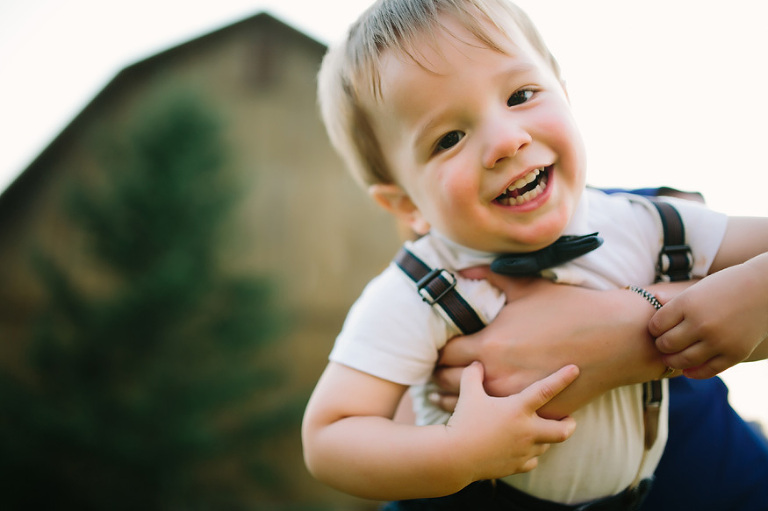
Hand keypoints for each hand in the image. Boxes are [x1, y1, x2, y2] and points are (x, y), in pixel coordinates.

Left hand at [435, 268, 672, 417]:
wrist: (615, 337)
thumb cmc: (569, 308)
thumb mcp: (526, 287)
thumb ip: (489, 277)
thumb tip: (460, 270)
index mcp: (489, 344)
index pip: (443, 355)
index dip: (436, 352)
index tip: (437, 349)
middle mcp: (497, 376)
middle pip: (448, 384)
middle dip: (440, 375)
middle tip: (438, 370)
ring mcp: (516, 399)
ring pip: (468, 409)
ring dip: (457, 400)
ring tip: (451, 394)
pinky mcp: (537, 414)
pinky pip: (501, 421)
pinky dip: (489, 414)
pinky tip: (486, 408)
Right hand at [446, 362, 578, 478]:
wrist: (455, 457)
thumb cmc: (463, 422)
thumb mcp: (468, 394)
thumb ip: (473, 375)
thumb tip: (476, 363)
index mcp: (518, 409)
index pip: (546, 390)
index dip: (563, 378)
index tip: (575, 369)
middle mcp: (527, 431)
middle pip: (563, 430)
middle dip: (569, 423)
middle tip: (568, 418)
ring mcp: (524, 451)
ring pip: (547, 445)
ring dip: (546, 437)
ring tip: (539, 430)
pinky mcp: (516, 466)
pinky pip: (532, 461)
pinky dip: (531, 455)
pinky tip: (522, 449)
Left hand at [650, 258, 767, 378]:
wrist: (766, 289)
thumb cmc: (727, 286)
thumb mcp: (698, 288)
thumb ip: (675, 300)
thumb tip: (652, 297)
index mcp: (687, 303)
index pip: (656, 325)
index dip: (653, 330)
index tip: (656, 330)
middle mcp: (701, 323)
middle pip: (667, 344)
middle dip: (661, 346)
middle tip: (661, 345)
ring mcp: (718, 340)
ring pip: (683, 360)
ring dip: (672, 361)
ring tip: (670, 358)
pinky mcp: (734, 354)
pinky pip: (707, 370)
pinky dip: (693, 372)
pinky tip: (687, 370)